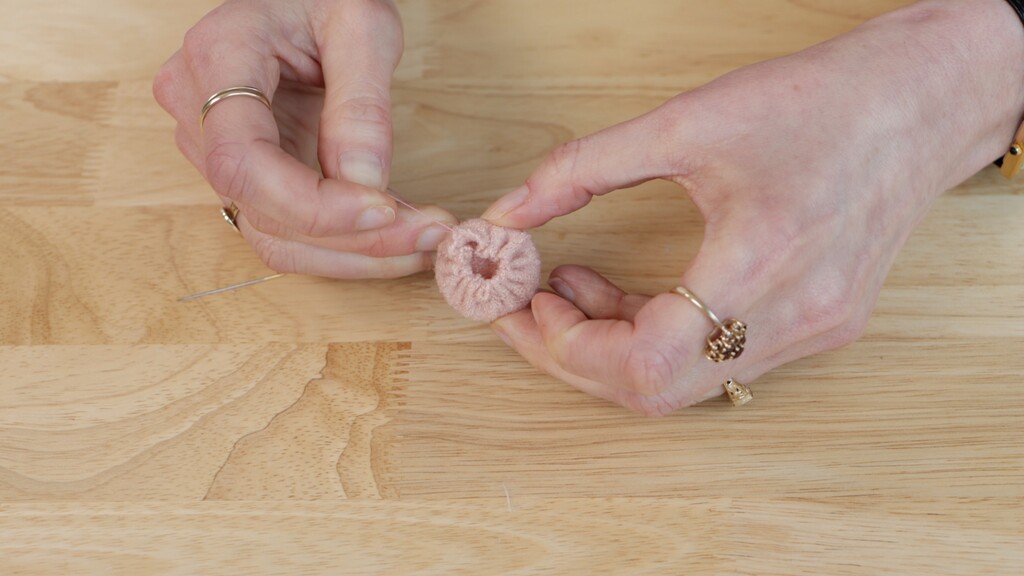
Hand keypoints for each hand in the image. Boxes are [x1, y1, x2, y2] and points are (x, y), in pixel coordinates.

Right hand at [153, 0, 454, 277]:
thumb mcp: (362, 23)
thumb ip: (362, 101)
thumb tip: (365, 182)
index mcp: (217, 57)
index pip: (243, 161)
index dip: (311, 204)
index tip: (382, 210)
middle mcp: (197, 113)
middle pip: (262, 212)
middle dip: (353, 240)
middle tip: (432, 236)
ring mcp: (214, 151)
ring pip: (274, 237)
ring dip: (354, 255)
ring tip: (424, 241)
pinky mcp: (246, 177)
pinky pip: (288, 232)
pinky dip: (345, 246)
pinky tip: (397, 237)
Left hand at [484, 0, 1023, 414]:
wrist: (915, 103)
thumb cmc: (815, 102)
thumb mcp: (684, 120)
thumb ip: (582, 168)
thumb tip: (509, 212)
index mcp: (758, 261)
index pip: (643, 362)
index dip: (568, 346)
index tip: (526, 304)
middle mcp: (793, 316)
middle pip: (657, 390)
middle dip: (575, 356)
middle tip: (528, 311)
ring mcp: (812, 330)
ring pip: (686, 381)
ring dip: (615, 347)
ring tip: (569, 288)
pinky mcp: (819, 326)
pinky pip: (719, 360)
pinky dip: (660, 339)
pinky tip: (622, 295)